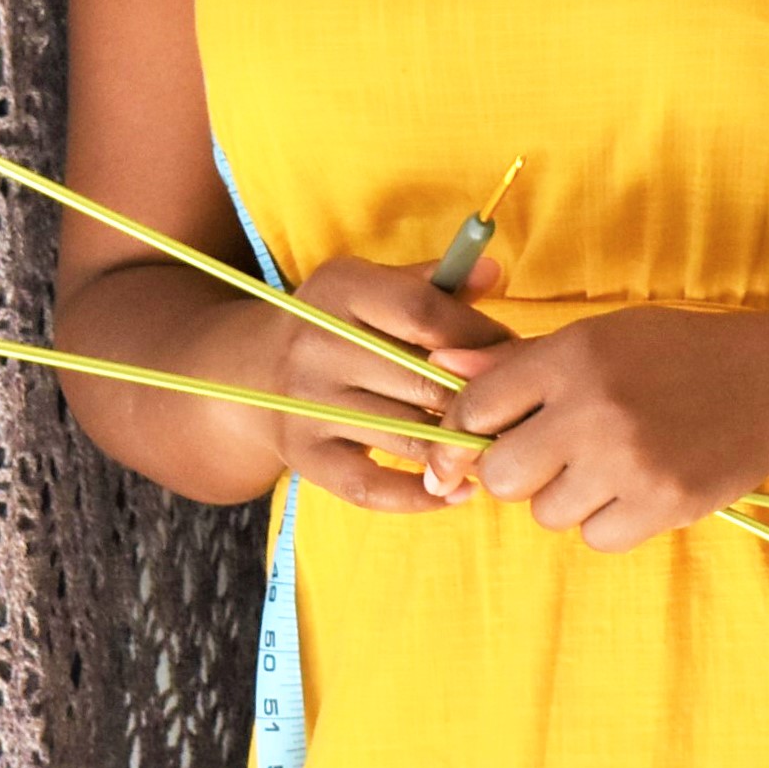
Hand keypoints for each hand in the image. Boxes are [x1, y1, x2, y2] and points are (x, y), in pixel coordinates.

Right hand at [252, 253, 512, 515]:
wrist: (252, 371)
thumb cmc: (337, 324)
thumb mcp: (372, 287)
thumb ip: (433, 284)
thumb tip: (494, 271)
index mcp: (339, 290)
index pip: (423, 313)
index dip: (479, 335)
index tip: (512, 352)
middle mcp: (316, 345)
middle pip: (421, 379)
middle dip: (479, 398)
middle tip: (517, 409)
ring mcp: (306, 405)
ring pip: (406, 436)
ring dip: (461, 448)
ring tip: (500, 449)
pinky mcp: (304, 456)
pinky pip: (370, 487)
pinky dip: (420, 496)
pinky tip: (458, 492)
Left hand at [429, 307, 768, 550]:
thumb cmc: (678, 354)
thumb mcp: (600, 338)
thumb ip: (521, 360)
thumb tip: (442, 367)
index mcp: (571, 357)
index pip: (475, 408)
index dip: (467, 430)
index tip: (481, 439)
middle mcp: (593, 409)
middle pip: (500, 474)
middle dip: (513, 472)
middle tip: (548, 457)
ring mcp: (628, 462)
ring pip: (546, 512)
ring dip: (565, 498)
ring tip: (605, 466)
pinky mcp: (662, 505)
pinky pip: (596, 538)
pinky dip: (608, 522)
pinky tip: (635, 488)